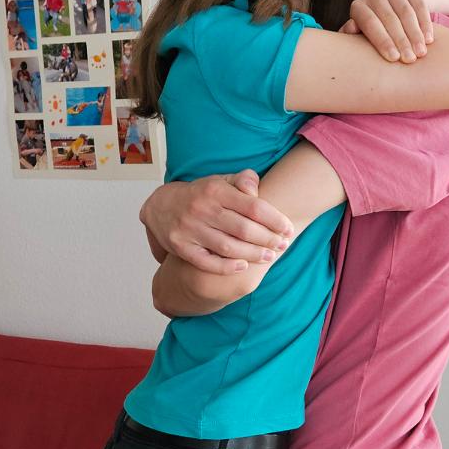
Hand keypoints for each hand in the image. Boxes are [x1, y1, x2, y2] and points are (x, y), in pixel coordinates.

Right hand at [139, 172, 293, 274]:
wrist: (160, 207)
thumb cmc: (200, 195)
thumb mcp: (220, 181)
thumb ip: (242, 181)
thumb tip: (256, 188)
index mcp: (215, 191)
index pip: (253, 206)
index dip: (274, 220)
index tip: (288, 229)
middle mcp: (202, 209)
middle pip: (243, 229)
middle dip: (267, 239)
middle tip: (283, 246)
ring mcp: (190, 230)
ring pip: (228, 247)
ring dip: (253, 254)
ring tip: (269, 257)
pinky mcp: (181, 247)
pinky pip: (206, 262)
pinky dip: (226, 267)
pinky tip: (243, 267)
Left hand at [340, 0, 434, 62]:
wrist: (398, 5)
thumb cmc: (377, 29)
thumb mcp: (365, 33)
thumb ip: (356, 35)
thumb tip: (349, 31)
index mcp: (358, 6)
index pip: (370, 24)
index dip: (382, 41)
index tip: (394, 59)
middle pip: (389, 19)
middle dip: (401, 41)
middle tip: (410, 59)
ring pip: (406, 13)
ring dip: (415, 35)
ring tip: (421, 53)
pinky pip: (419, 5)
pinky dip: (425, 24)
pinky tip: (429, 39)